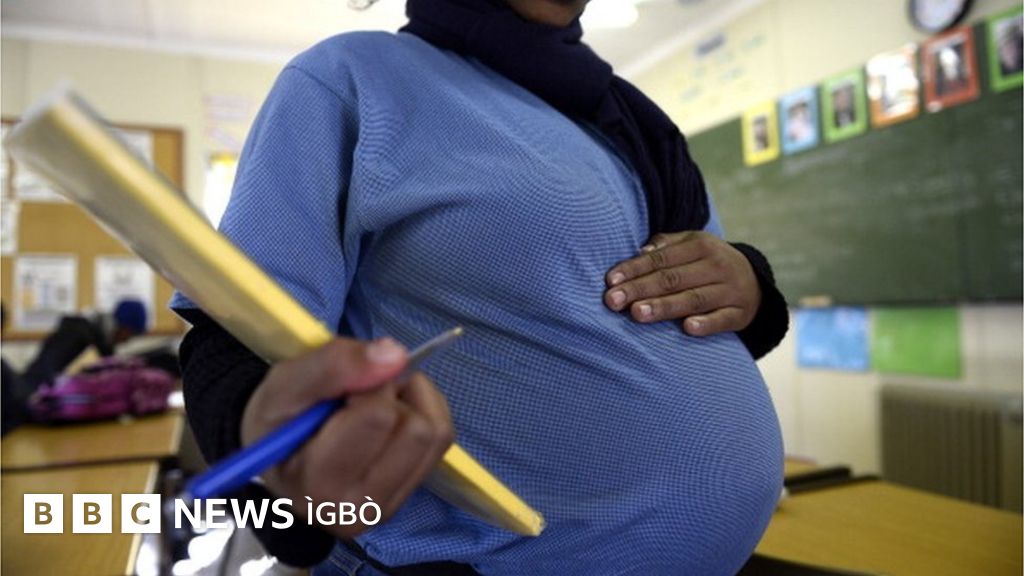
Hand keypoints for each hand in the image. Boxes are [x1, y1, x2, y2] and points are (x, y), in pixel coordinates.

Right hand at [241, 338, 453, 537]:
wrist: (277, 453)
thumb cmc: (277, 419)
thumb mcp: (285, 383)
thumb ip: (333, 365)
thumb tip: (397, 355)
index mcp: (319, 485)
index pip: (377, 417)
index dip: (366, 383)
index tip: (341, 386)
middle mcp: (359, 508)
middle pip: (415, 428)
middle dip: (392, 393)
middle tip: (358, 393)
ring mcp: (389, 505)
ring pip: (435, 432)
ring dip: (411, 400)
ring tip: (373, 401)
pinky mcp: (409, 493)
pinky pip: (442, 438)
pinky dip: (424, 411)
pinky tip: (391, 413)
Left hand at [604, 232, 761, 336]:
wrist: (755, 281)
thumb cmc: (708, 262)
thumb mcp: (692, 245)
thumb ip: (665, 246)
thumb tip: (640, 251)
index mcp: (700, 246)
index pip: (661, 258)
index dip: (634, 269)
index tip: (610, 281)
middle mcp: (716, 266)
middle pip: (672, 279)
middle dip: (640, 289)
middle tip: (613, 301)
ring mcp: (729, 290)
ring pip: (693, 299)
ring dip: (664, 307)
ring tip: (637, 314)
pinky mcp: (740, 314)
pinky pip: (722, 319)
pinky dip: (706, 324)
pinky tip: (688, 328)